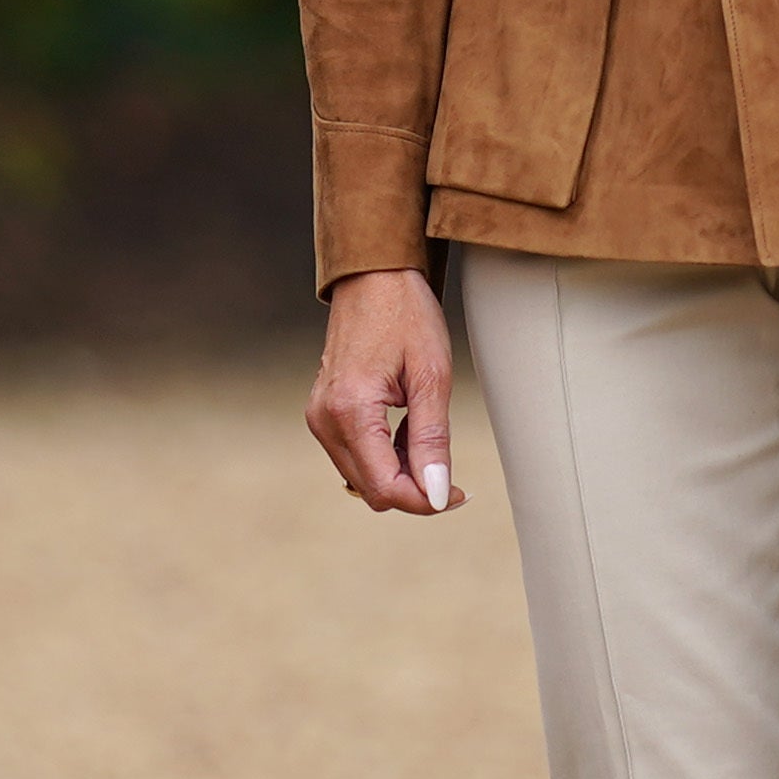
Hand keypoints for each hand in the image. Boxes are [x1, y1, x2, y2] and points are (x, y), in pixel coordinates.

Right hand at [307, 266, 459, 514]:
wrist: (373, 278)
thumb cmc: (405, 314)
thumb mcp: (431, 376)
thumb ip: (432, 440)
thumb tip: (437, 494)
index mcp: (350, 410)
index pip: (384, 487)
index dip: (425, 501)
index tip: (459, 494)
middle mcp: (325, 420)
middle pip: (371, 490)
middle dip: (414, 489)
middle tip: (450, 469)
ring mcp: (319, 417)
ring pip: (363, 478)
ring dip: (400, 472)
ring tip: (426, 436)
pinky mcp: (323, 413)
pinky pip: (355, 456)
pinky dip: (385, 457)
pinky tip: (407, 430)